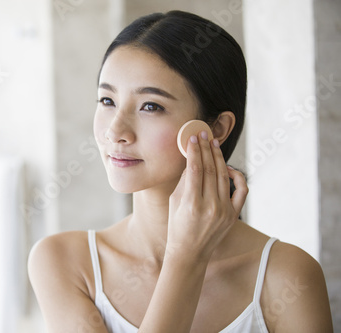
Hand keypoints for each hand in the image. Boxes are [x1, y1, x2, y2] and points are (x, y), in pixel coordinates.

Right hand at [166, 131, 247, 260]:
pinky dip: (236, 176)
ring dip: (219, 157)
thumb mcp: (174, 202)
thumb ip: (184, 181)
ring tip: (214, 145)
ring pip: (224, 175)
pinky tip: (227, 167)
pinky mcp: (233, 215)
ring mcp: (224, 211)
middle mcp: (210, 206)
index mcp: (192, 204)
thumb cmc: (176, 226)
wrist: (190, 253)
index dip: (194, 151)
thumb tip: (192, 160)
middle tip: (205, 134)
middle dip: (207, 149)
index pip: (195, 169)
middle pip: (210, 169)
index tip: (193, 138)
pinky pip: (240, 190)